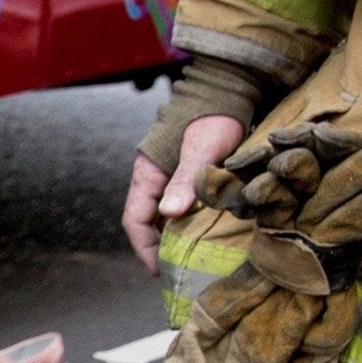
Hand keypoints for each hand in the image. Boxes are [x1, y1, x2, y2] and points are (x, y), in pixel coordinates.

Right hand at [124, 115, 245, 269]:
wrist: (226, 92)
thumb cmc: (212, 118)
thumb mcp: (200, 150)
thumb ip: (185, 181)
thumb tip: (170, 214)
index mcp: (148, 175)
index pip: (135, 221)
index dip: (144, 248)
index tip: (159, 270)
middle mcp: (156, 180)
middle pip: (148, 222)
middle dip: (160, 248)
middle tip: (179, 270)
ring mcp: (172, 179)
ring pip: (166, 216)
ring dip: (176, 237)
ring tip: (194, 257)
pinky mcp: (190, 177)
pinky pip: (184, 207)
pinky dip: (191, 224)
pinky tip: (207, 234)